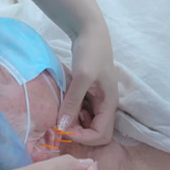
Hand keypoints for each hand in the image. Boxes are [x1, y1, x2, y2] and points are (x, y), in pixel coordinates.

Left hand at [57, 12, 118, 145]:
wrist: (89, 32)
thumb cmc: (90, 52)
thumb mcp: (82, 77)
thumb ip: (73, 102)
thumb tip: (62, 127)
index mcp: (109, 104)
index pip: (101, 135)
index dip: (83, 137)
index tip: (65, 129)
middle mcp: (105, 106)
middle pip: (96, 134)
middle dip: (79, 134)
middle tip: (61, 125)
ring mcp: (97, 101)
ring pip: (87, 125)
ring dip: (74, 125)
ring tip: (60, 117)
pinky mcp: (88, 96)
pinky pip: (80, 114)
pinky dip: (71, 115)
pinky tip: (62, 108)